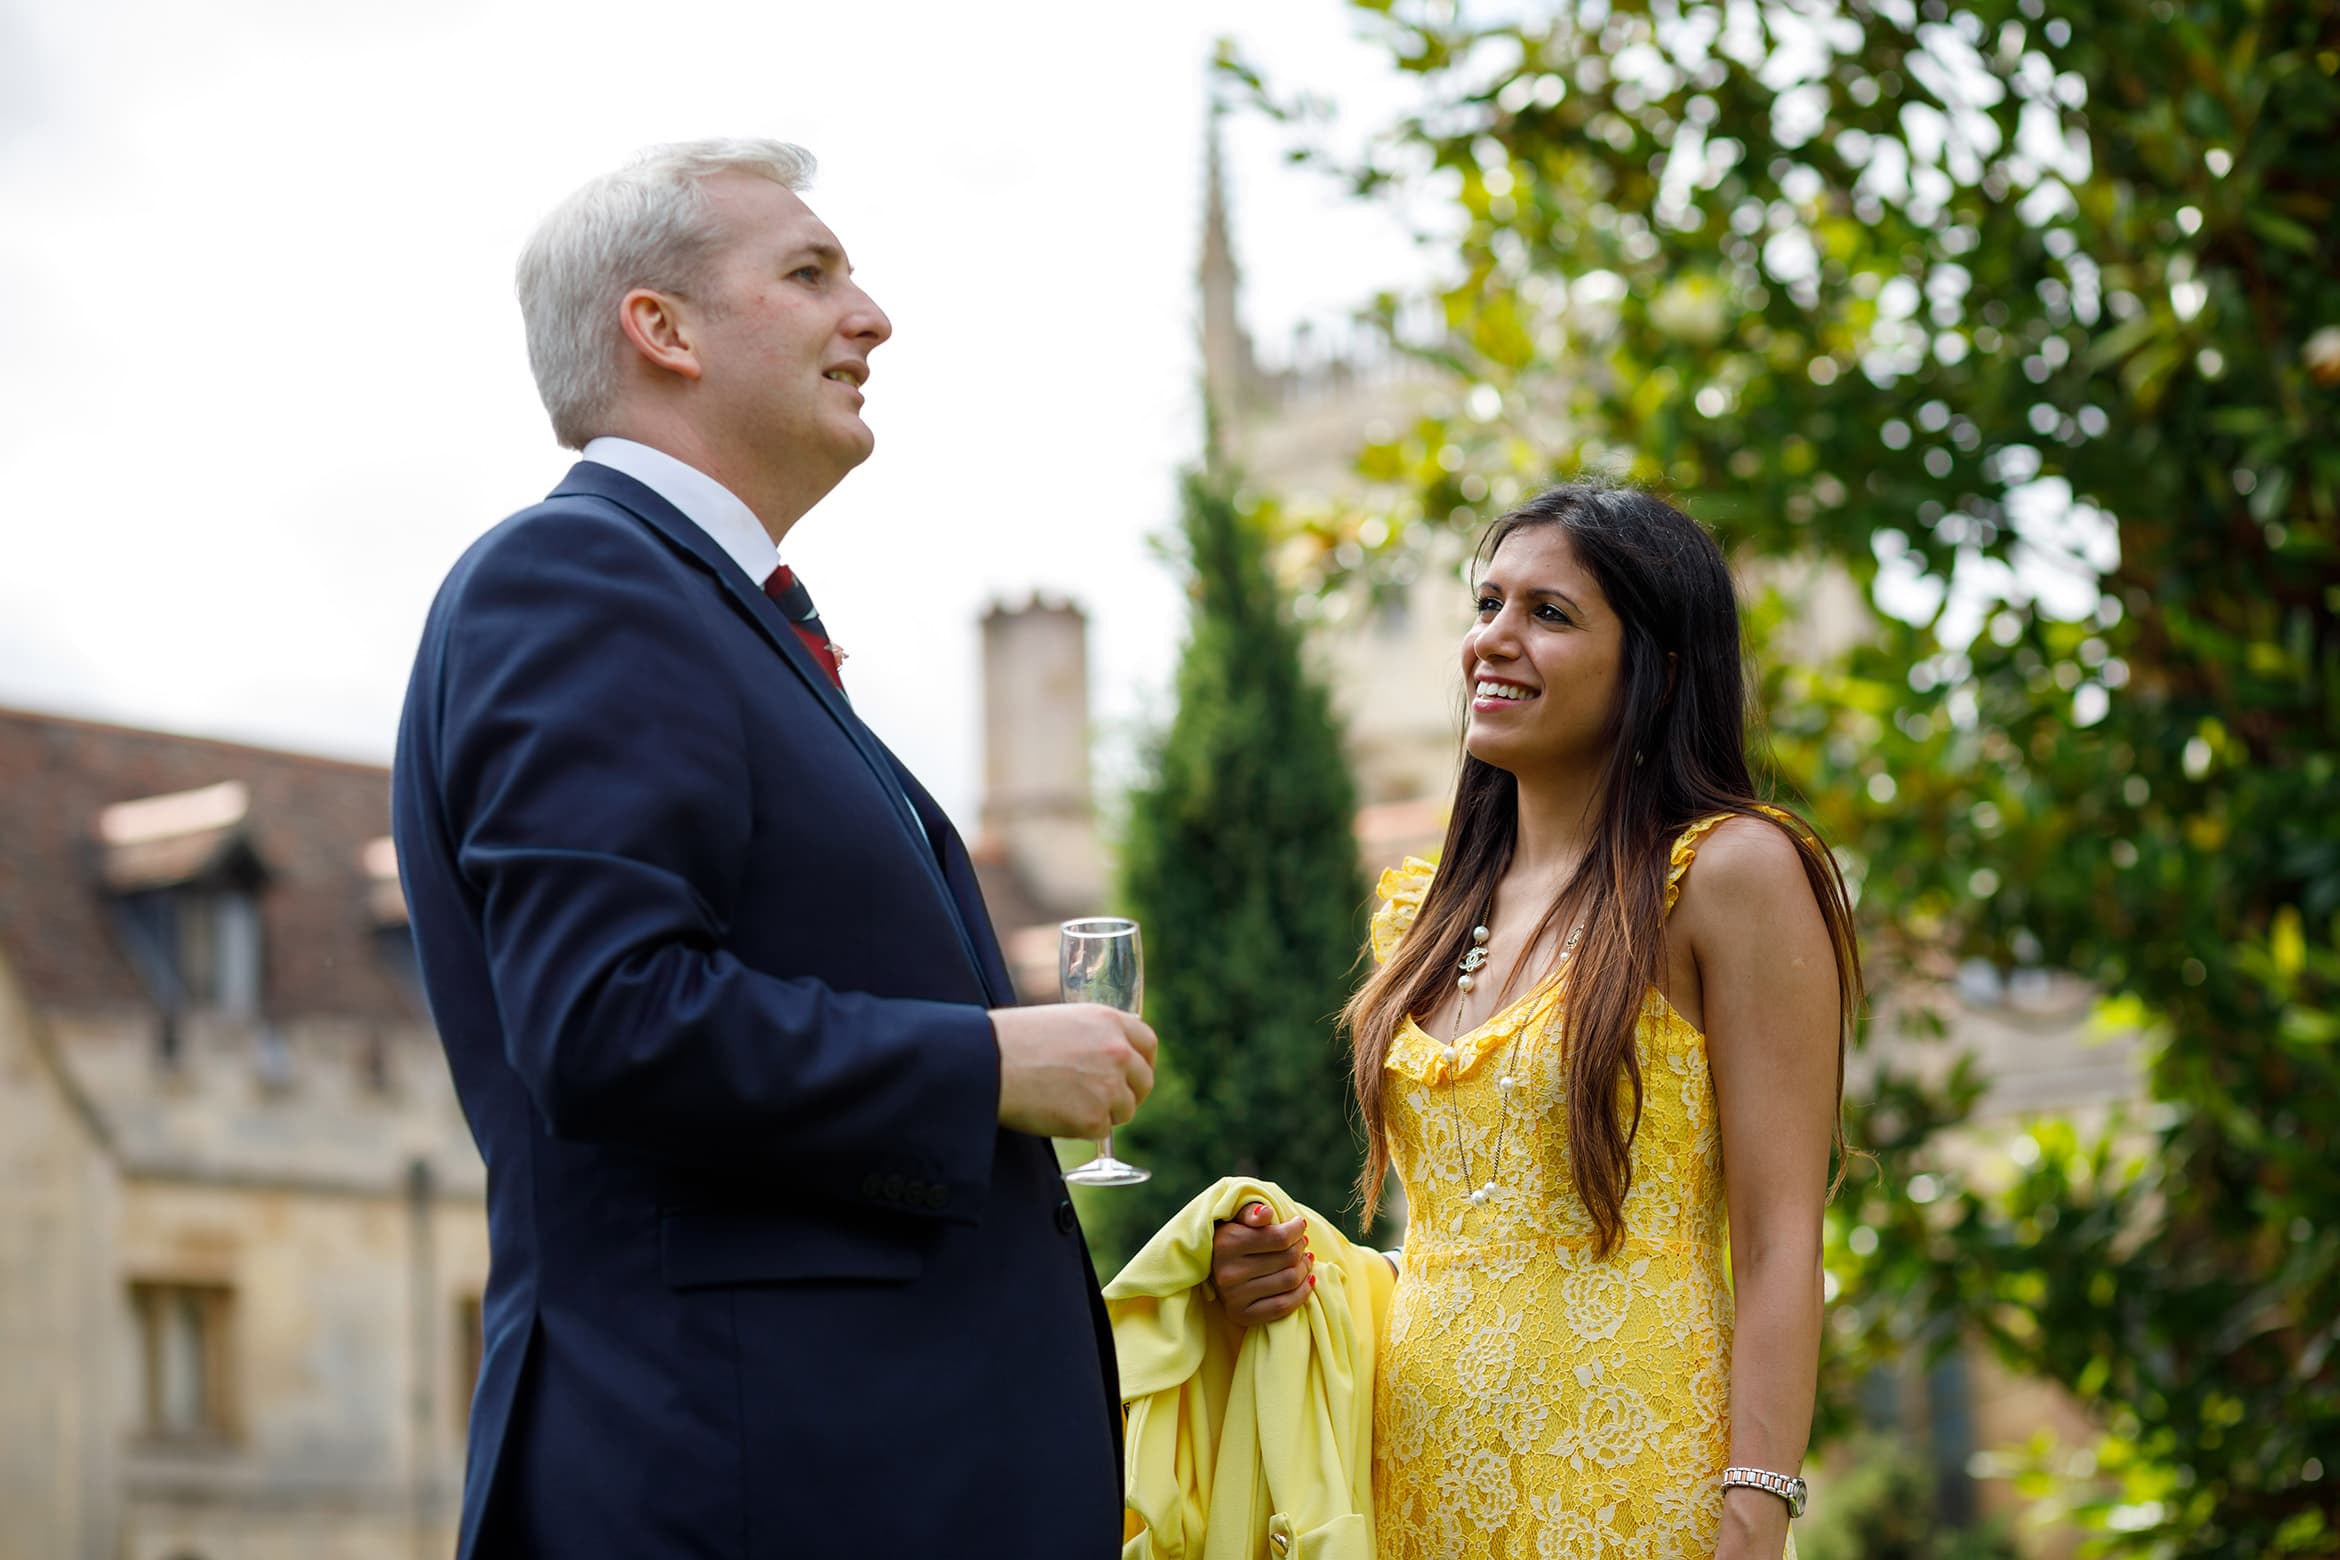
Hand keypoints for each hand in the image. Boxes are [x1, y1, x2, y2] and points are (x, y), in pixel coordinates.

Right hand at [990, 1003, 1156, 1139]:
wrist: (986, 1064)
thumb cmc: (1010, 1041)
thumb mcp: (1061, 1022)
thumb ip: (1092, 1037)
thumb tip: (1105, 1060)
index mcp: (1109, 1021)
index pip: (1147, 1043)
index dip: (1142, 1062)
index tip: (1134, 1075)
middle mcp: (1117, 1051)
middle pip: (1144, 1081)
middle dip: (1130, 1094)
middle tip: (1106, 1102)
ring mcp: (1109, 1086)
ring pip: (1124, 1110)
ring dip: (1103, 1113)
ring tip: (1065, 1104)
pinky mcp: (1094, 1118)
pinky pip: (1100, 1131)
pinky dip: (1081, 1129)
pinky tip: (1054, 1114)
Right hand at [1210, 1201, 1312, 1323]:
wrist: (1213, 1269)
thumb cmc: (1233, 1237)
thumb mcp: (1237, 1218)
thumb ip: (1252, 1211)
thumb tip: (1267, 1213)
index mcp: (1226, 1243)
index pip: (1279, 1238)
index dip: (1296, 1230)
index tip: (1300, 1225)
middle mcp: (1227, 1272)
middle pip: (1287, 1259)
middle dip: (1301, 1248)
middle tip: (1302, 1243)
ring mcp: (1233, 1297)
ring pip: (1288, 1281)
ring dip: (1305, 1269)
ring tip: (1305, 1259)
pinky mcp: (1241, 1315)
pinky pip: (1283, 1306)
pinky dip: (1302, 1293)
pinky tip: (1307, 1280)